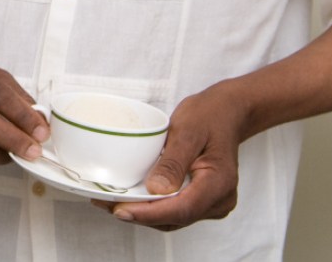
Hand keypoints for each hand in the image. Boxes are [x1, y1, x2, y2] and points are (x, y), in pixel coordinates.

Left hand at [92, 82, 244, 229]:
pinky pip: (175, 210)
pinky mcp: (201, 201)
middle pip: (174, 218)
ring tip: (111, 202)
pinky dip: (152, 207)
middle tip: (105, 203)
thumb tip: (155, 190)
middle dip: (139, 214)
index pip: (182, 209)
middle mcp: (218, 200)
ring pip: (173, 218)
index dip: (148, 213)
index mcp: (219, 183)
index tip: (120, 210)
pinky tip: (132, 198)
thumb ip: (173, 162)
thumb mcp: (187, 131)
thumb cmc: (208, 116)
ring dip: (143, 213)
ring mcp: (211, 204)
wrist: (226, 113)